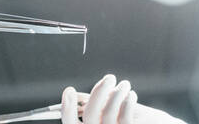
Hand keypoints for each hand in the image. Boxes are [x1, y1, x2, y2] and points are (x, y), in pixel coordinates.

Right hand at [61, 75, 188, 123]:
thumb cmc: (126, 122)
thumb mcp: (108, 116)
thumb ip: (95, 108)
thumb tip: (79, 94)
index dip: (67, 109)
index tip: (69, 89)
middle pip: (90, 115)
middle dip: (98, 91)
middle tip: (109, 77)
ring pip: (109, 113)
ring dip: (117, 92)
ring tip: (125, 84)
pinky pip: (126, 117)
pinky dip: (128, 101)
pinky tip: (131, 95)